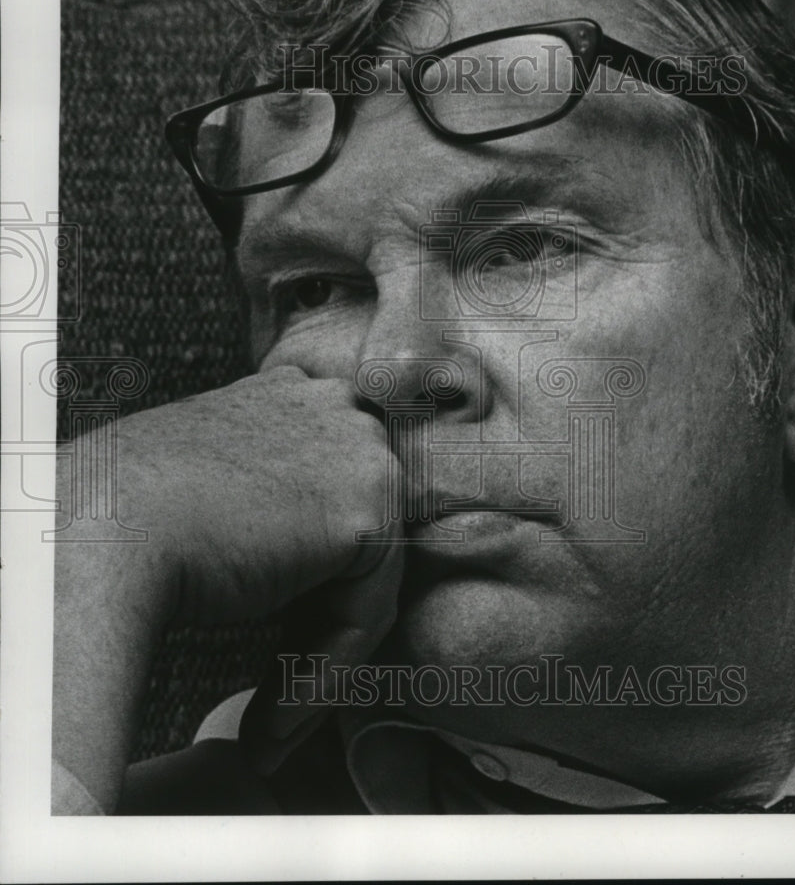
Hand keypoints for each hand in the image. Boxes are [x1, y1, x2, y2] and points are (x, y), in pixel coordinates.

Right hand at [53, 366, 400, 811]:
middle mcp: (342, 412)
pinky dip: (323, 673)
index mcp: (300, 394)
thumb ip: (267, 487)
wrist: (101, 533)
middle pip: (358, 539)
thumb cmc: (132, 513)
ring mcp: (363, 455)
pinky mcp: (367, 513)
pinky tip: (272, 721)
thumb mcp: (213, 474)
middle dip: (319, 620)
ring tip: (267, 727)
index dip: (309, 575)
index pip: (332, 494)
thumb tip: (296, 548)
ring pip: (365, 581)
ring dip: (316, 662)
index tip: (272, 640)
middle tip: (271, 699)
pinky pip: (364, 613)